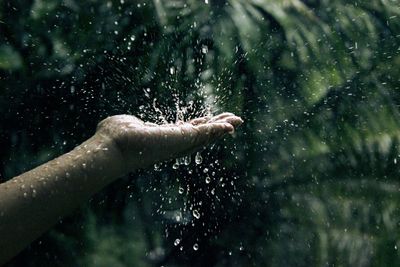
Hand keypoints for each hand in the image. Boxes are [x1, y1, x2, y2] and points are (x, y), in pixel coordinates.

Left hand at [95, 112, 242, 170]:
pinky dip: (220, 129)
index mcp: (163, 139)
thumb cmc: (114, 137)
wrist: (113, 146)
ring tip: (238, 121)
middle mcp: (173, 144)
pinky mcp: (182, 139)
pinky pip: (206, 133)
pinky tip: (231, 125)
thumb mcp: (129, 126)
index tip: (209, 119)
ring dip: (223, 128)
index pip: (186, 131)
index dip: (200, 125)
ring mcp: (179, 142)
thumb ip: (133, 125)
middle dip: (217, 128)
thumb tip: (130, 124)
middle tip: (233, 121)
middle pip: (201, 135)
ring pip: (206, 135)